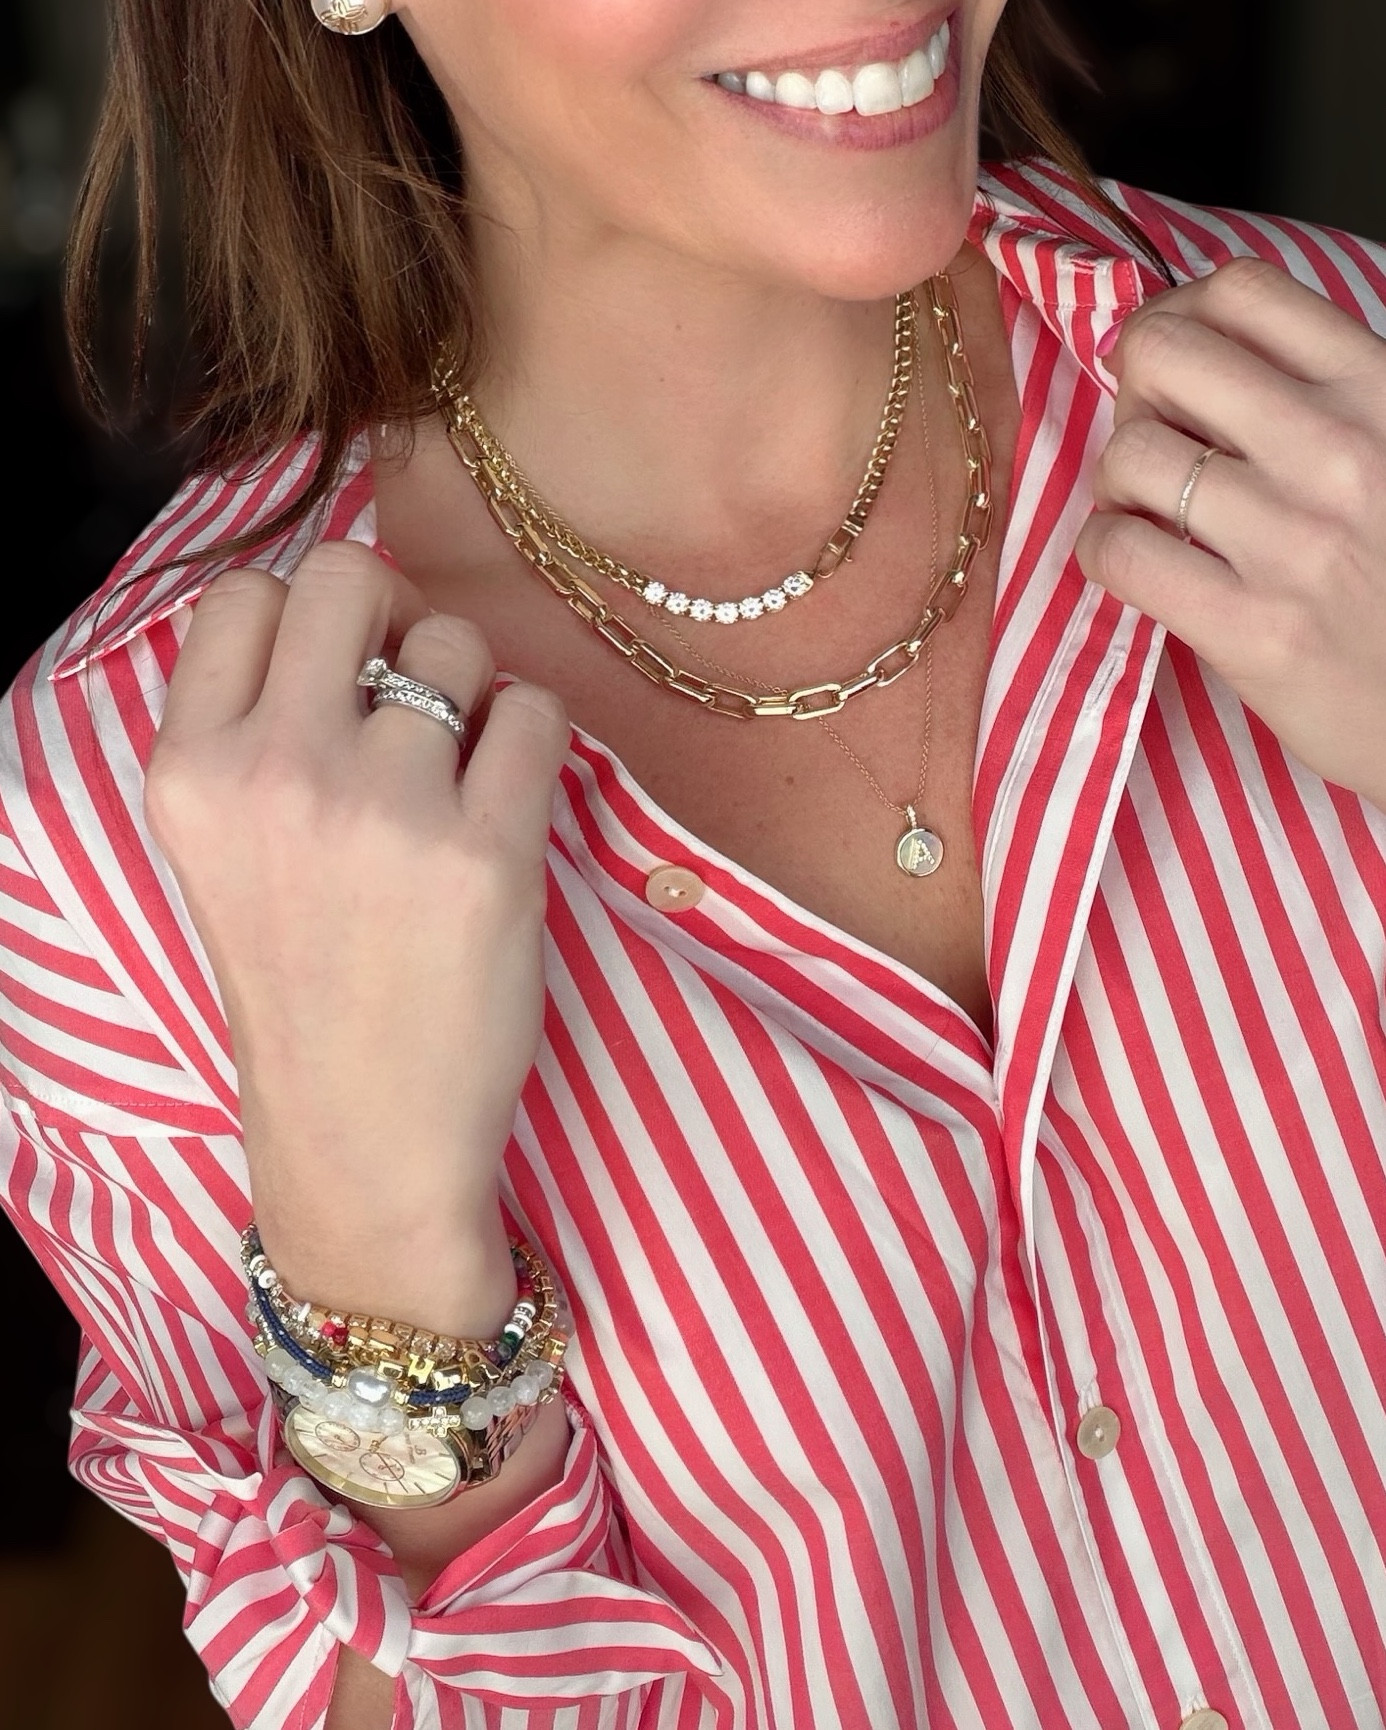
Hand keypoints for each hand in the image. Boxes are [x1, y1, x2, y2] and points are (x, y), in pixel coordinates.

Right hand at [143, 542, 570, 1320]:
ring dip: (472, 691)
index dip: (308, 616)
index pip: (244, 595)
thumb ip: (252, 728)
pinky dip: (532, 740)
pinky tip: (507, 802)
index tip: (344, 666)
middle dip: (394, 618)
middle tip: (415, 691)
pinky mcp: (486, 853)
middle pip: (350, 576)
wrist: (362, 1136)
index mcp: (190, 772)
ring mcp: (384, 809)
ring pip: (455, 644)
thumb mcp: (220, 853)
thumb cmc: (301, 987)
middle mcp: (276, 772)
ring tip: (459, 776)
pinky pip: (534, 712)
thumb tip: (355, 608)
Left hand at [1075, 256, 1385, 812]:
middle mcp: (1338, 452)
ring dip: (1115, 479)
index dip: (1177, 315)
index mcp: (1379, 392)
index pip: (1241, 290)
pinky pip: (1118, 550)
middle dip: (1132, 387)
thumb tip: (1199, 349)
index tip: (1171, 364)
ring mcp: (1292, 541)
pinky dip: (1102, 548)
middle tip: (1148, 435)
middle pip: (1163, 351)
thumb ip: (1324, 397)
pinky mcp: (1250, 628)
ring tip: (1144, 510)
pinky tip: (1134, 561)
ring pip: (1130, 452)